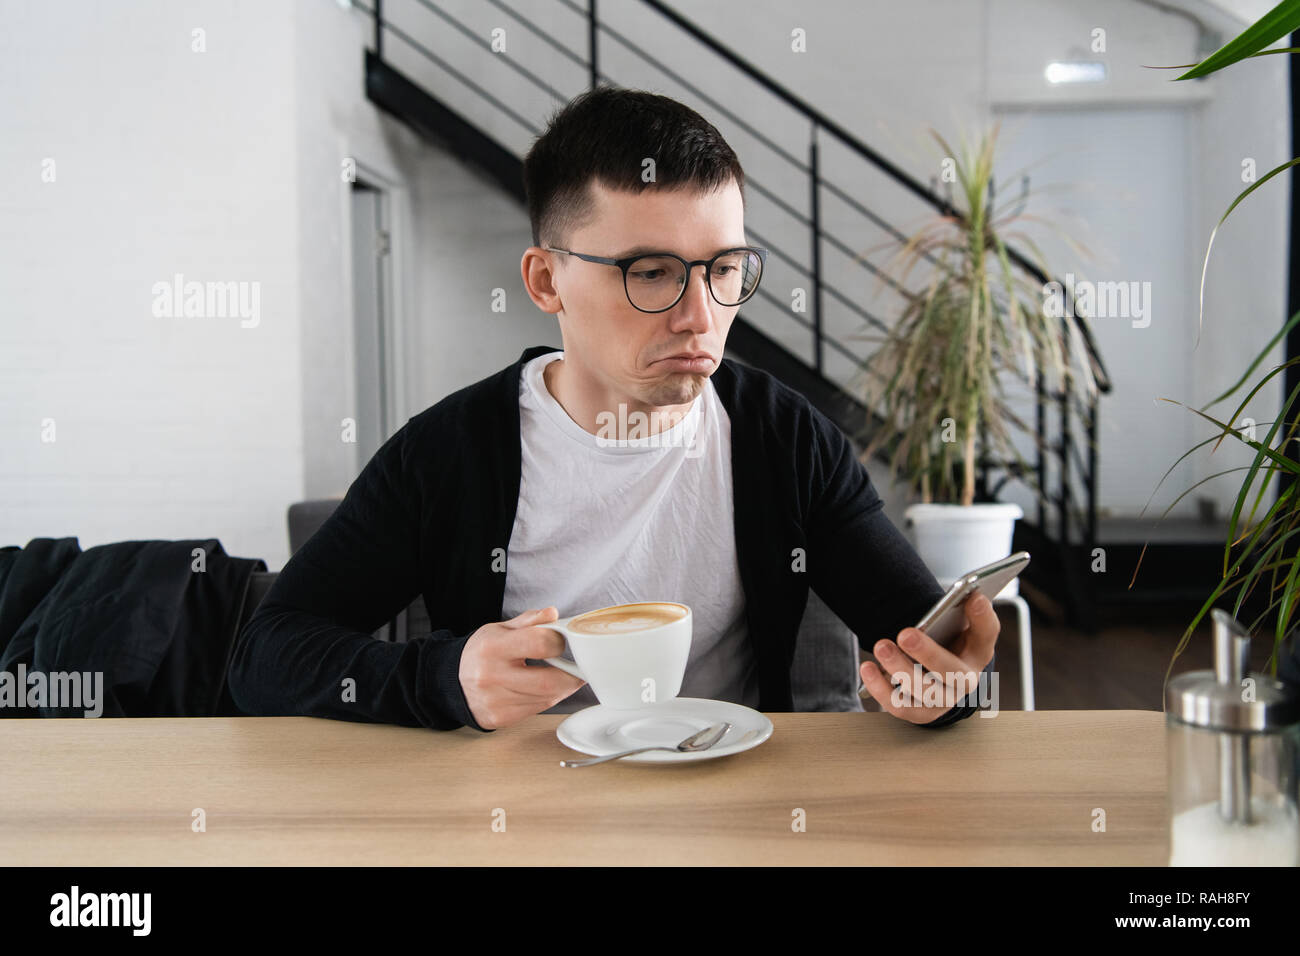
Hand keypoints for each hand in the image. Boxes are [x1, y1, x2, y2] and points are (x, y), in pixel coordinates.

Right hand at [459, 606, 586, 729]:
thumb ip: (529, 621)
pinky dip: (548, 699)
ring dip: (562, 689)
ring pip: (546, 698)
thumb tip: (553, 613)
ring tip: (564, 677)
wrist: (451, 682)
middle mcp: (492, 675)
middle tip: (580, 669)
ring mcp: (496, 700)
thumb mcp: (500, 629)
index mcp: (493, 647)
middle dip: (571, 676)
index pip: (539, 643)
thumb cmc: (481, 652)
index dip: (558, 642)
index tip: (563, 642)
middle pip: (548, 681)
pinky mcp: (501, 718)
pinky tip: (546, 689)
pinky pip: (537, 709)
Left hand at [859, 592, 998, 724]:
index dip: (982, 617)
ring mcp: (944, 701)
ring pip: (924, 691)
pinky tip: (868, 668)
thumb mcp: (959, 627)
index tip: (973, 597)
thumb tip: (967, 593)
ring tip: (881, 647)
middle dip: (928, 653)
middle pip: (952, 671)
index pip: (987, 633)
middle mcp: (965, 681)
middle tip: (905, 634)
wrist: (942, 680)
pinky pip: (900, 706)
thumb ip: (964, 610)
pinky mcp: (921, 714)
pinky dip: (881, 688)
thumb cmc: (950, 646)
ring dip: (899, 668)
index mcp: (978, 652)